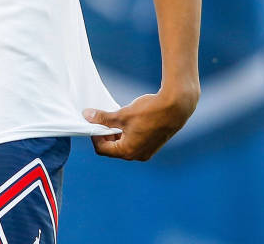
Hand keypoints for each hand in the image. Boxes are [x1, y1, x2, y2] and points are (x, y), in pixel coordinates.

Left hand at [83, 85, 197, 160]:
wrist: (175, 107)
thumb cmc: (149, 112)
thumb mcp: (121, 115)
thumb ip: (103, 118)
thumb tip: (87, 116)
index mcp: (128, 152)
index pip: (102, 149)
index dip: (94, 135)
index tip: (93, 122)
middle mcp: (138, 155)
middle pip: (112, 149)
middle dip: (104, 134)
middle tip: (102, 119)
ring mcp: (146, 151)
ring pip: (123, 145)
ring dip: (115, 133)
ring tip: (115, 118)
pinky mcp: (152, 145)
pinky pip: (133, 142)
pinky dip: (126, 133)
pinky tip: (126, 120)